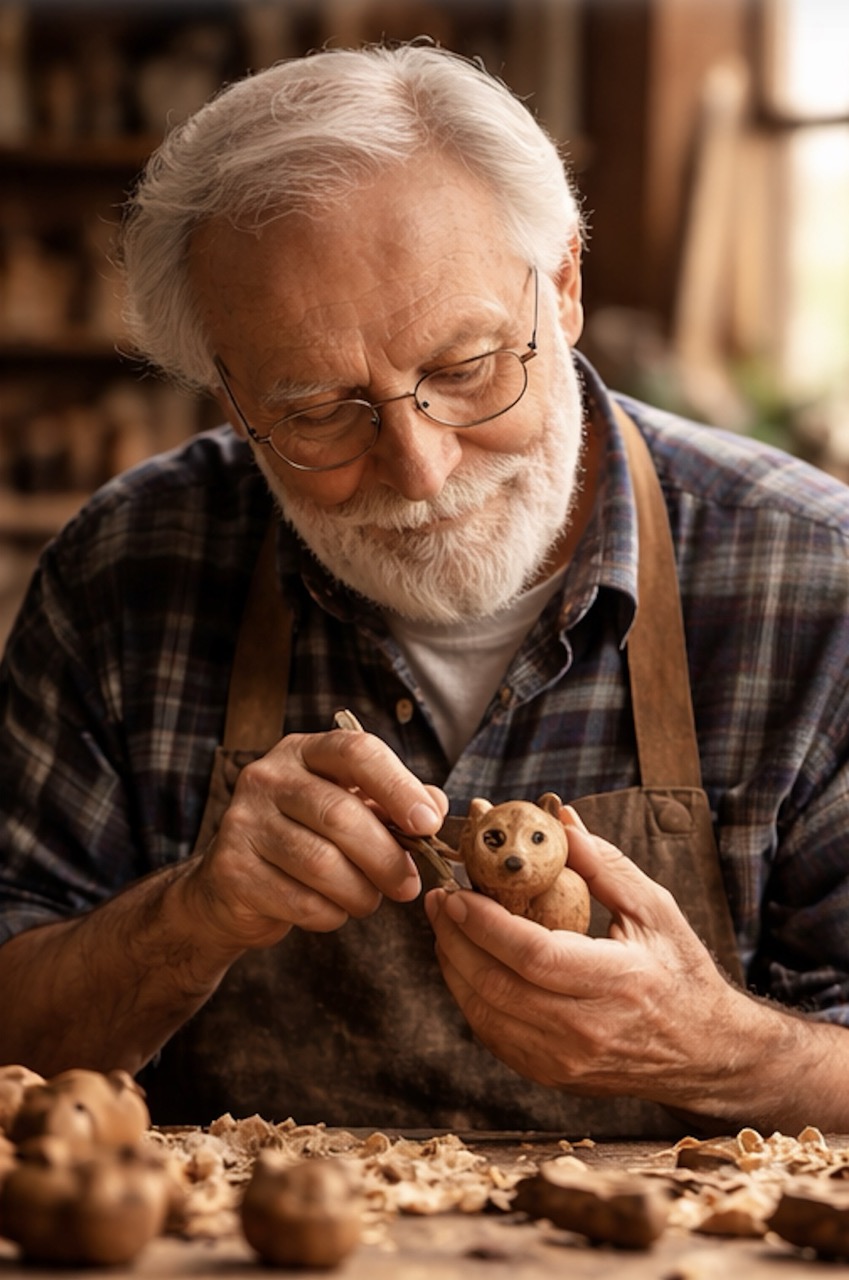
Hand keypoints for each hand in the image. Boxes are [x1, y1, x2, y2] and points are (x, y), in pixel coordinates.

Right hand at [184, 728, 447, 951]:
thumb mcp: (349, 808)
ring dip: (360, 892)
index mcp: (304, 752)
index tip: (428, 823)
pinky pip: (299, 900)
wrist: (232, 885)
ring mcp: (242, 822)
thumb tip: (436, 806)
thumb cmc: (306, 839)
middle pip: (340, 814)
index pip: (357, 752)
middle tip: (409, 884)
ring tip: (369, 900)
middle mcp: (267, 777)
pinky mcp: (231, 870)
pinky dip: (330, 914)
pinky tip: (334, 910)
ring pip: (320, 863)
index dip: (398, 787)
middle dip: (385, 855)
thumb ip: (393, 803)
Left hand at [425, 808, 754, 1116]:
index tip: (457, 892)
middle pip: (497, 986)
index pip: (533, 955)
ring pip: (485, 1014)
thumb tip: (561, 820)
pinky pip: (493, 1035)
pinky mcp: (551, 1075)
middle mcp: (588, 1029)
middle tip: (438, 900)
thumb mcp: (655, 908)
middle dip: (455, 939)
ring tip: (445, 926)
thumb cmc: (680, 972)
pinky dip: (470, 997)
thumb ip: (604, 865)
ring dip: (454, 967)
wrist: (704, 1052)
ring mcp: (566, 1060)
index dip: (486, 924)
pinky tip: (466, 963)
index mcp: (619, 983)